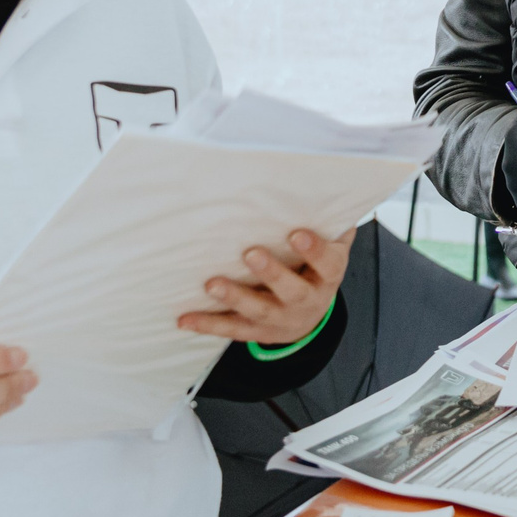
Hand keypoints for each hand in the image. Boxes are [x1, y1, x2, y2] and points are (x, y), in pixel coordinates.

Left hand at [177, 225, 350, 344]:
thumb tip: (327, 185)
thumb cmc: (315, 271)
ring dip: (235, 298)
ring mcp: (281, 319)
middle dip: (271, 273)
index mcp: (326, 277)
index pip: (328, 265)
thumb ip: (330, 223)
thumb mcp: (331, 248)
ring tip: (212, 285)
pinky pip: (232, 328)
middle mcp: (306, 301)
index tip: (296, 233)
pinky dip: (208, 324)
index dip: (315, 251)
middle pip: (292, 291)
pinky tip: (185, 319)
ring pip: (259, 311)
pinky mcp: (257, 331)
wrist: (309, 319)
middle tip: (251, 253)